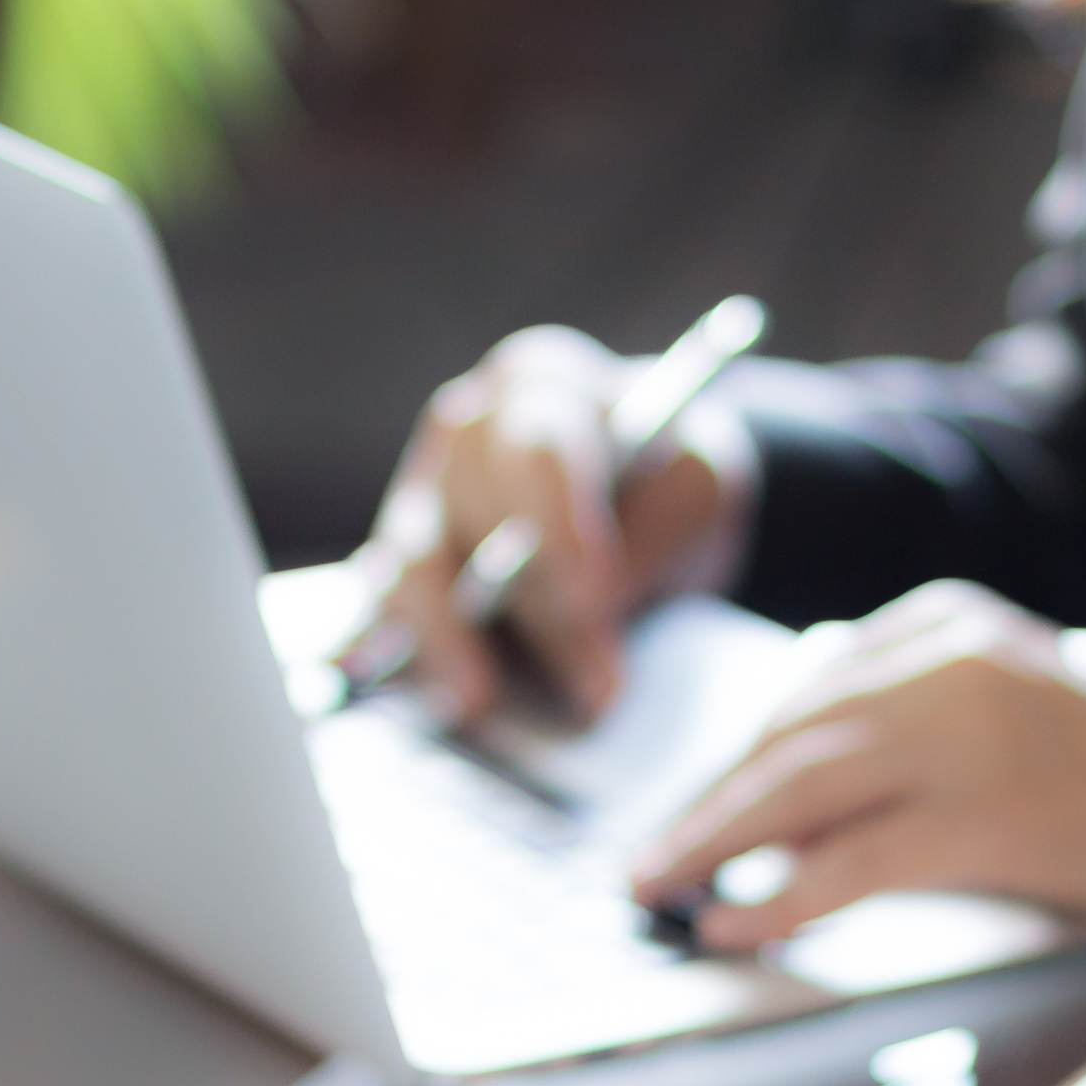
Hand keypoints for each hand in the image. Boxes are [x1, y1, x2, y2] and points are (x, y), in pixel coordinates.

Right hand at [346, 326, 728, 723]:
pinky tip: (446, 700)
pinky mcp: (402, 563)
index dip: (559, 524)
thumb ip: (654, 534)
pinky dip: (413, 655)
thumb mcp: (699, 489)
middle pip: (477, 514)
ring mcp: (422, 494)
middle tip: (598, 686)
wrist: (644, 503)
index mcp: (543, 384)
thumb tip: (591, 611)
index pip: (538, 449)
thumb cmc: (667, 482)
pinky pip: (387, 610)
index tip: (592, 595)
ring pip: (411, 563)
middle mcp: (466, 428)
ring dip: (448, 639)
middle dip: (535, 608)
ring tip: (483, 701)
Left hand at [628, 582, 1085, 950]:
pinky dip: (781, 895)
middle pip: (790, 734)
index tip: (689, 810)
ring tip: (660, 888)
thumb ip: (903, 694)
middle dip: (709, 802)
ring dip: (715, 843)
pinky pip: (853, 859)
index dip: (737, 761)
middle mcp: (945, 661)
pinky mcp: (983, 813)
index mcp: (945, 622)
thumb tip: (793, 714)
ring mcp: (964, 733)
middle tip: (647, 858)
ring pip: (801, 787)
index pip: (807, 690)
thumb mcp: (1003, 692)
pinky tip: (735, 922)